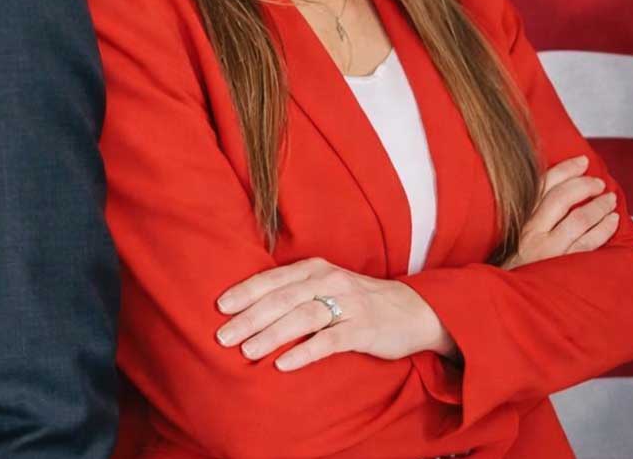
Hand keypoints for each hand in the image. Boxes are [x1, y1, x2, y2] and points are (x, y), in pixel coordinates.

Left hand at [214, 257, 456, 372]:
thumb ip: (295, 289)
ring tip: (247, 350)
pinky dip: (304, 352)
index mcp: (315, 269)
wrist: (412, 310)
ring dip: (271, 334)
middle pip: (282, 298)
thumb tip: (251, 305)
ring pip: (302, 317)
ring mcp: (347, 305)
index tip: (220, 307)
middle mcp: (329, 281)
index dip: (246, 291)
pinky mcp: (363, 330)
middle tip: (223, 335)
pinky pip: (329, 341)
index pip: (273, 278)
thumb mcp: (326, 284)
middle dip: (250, 317)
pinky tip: (283, 364)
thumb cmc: (358, 300)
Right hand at [502, 154, 619, 269]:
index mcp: (518, 219)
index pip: (541, 185)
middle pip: (560, 198)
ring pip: (578, 219)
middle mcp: (532, 232)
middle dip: (584, 185)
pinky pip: (589, 243)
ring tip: (610, 199)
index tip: (582, 161)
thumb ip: (531, 214)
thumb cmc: (515, 266)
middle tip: (599, 183)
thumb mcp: (513, 235)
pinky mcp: (563, 266)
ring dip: (598, 206)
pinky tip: (612, 220)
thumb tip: (558, 190)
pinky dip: (604, 228)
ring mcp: (549, 250)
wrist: (509, 299)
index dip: (564, 170)